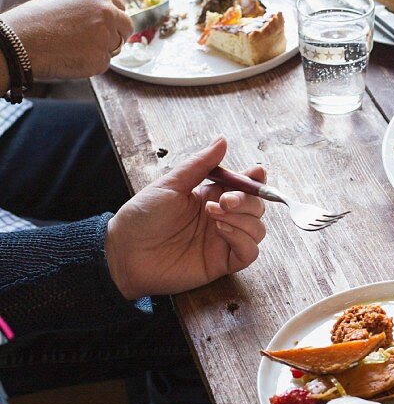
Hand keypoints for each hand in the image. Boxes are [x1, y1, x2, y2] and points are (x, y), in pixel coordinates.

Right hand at [3, 0, 131, 80]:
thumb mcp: (67, 1)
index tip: (108, 26)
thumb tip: (102, 19)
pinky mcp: (101, 59)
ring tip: (73, 48)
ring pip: (115, 47)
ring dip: (100, 50)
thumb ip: (89, 8)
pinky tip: (71, 58)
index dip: (114, 19)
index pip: (121, 8)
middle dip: (117, 35)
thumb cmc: (36, 20)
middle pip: (126, 27)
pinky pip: (103, 64)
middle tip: (97, 43)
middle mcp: (107, 12)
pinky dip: (90, 65)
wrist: (21, 40)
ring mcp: (106, 36)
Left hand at [105, 139, 266, 300]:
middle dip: (247, 199)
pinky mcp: (221, 263)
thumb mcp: (170, 185)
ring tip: (214, 215)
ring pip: (258, 229)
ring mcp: (222, 240)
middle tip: (224, 200)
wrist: (125, 253)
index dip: (255, 180)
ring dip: (244, 219)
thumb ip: (199, 164)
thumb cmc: (142, 217)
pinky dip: (243, 240)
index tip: (255, 173)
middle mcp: (221, 217)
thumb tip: (222, 141)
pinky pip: (250, 253)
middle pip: (256, 206)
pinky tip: (223, 231)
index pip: (246, 185)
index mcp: (211, 195)